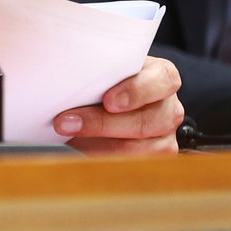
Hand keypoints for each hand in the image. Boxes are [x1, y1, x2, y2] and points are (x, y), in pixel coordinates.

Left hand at [51, 56, 182, 153]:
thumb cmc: (107, 78)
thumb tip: (61, 70)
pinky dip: (102, 156)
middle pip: (148, 121)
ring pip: (141, 148)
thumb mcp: (106, 66)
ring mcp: (165, 136)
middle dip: (104, 124)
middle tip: (67, 122)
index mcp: (163, 77)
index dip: (138, 91)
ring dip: (98, 144)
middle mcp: (169, 107)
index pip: (164, 80)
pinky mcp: (153, 157)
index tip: (107, 101)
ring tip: (68, 135)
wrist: (106, 99)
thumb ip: (95, 67)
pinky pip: (132, 164)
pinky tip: (80, 147)